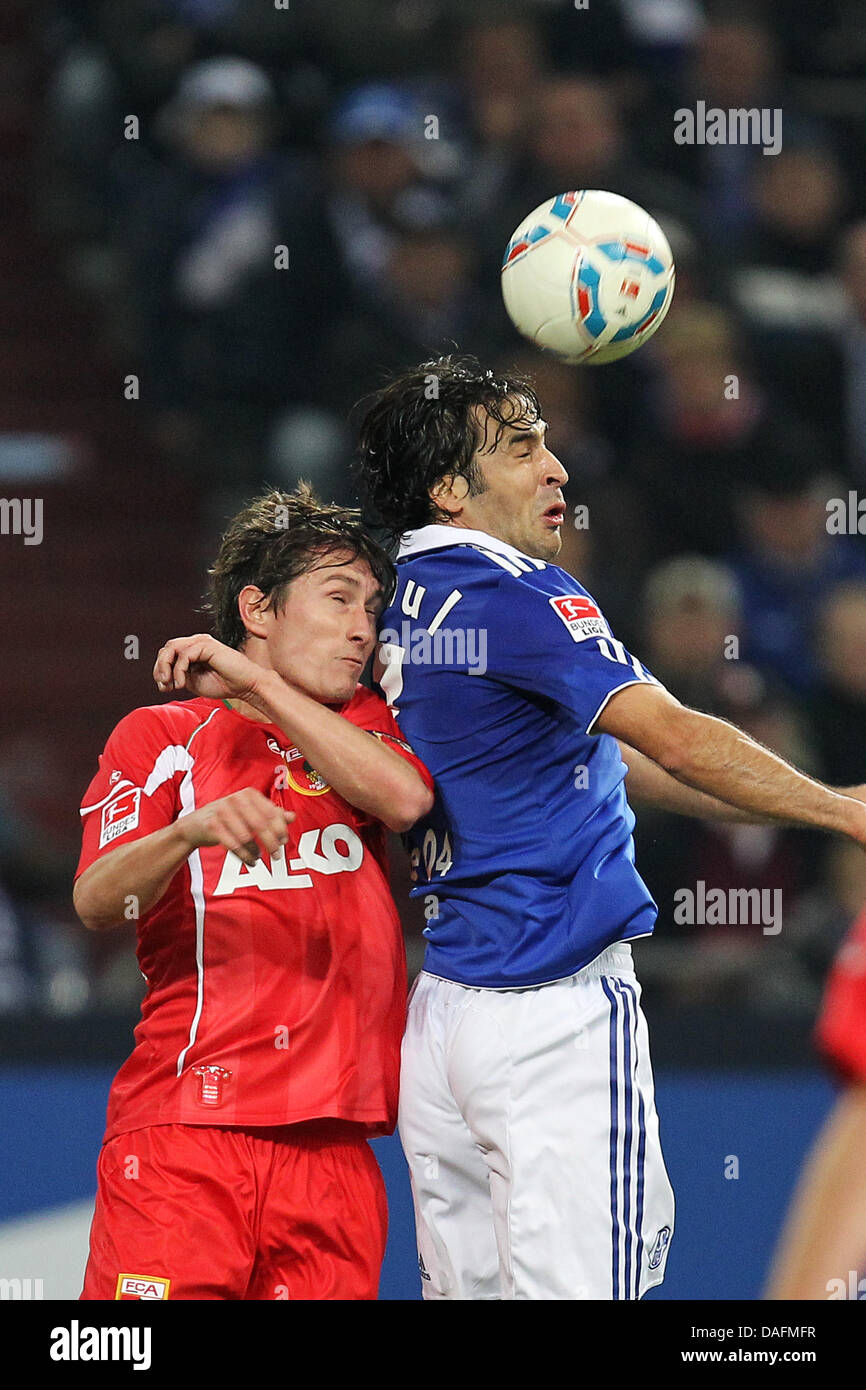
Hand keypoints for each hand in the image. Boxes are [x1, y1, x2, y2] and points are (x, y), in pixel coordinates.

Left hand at [154, 634, 262, 702]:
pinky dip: (179, 671)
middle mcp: (196, 642)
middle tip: (164, 685)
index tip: (164, 687)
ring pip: (171, 648)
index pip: (168, 653)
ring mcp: (201, 642)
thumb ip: (178, 676)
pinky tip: (183, 683)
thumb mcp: (194, 681)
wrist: (246, 686)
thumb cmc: (224, 683)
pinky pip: (184, 655)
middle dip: (160, 668)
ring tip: (170, 683)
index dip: (160, 669)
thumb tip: (162, 678)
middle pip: (166, 648)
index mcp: (193, 649)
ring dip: (165, 667)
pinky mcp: (207, 645)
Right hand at [178, 788, 294, 865]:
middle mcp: (236, 799)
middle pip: (260, 825)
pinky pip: (232, 845)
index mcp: (249, 794)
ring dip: (255, 851)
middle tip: (277, 855)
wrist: (196, 824)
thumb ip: (272, 813)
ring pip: (246, 837)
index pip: (271, 812)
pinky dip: (244, 856)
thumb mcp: (250, 812)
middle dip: (271, 842)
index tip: (284, 841)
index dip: (280, 828)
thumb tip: (292, 817)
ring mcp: (222, 811)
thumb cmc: (228, 817)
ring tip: (259, 858)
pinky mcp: (212, 826)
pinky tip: (250, 861)